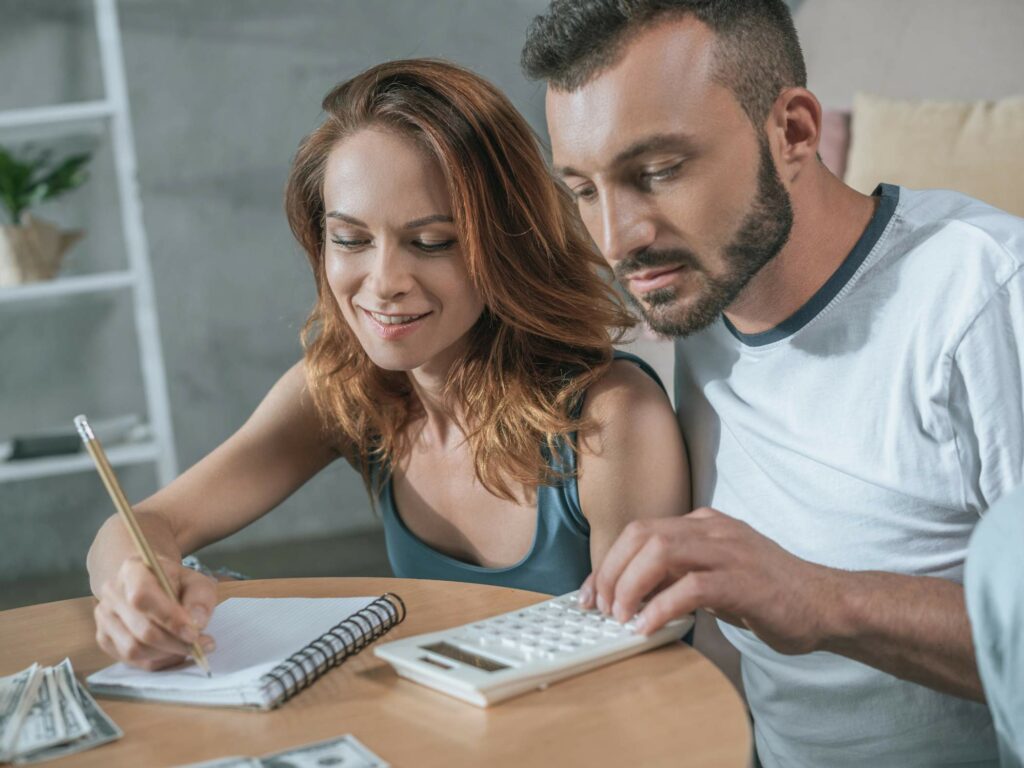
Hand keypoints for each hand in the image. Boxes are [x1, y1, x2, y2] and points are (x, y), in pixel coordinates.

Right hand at [94, 555, 216, 669]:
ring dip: (166, 654)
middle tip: (201, 646)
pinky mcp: (104, 639)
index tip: (194, 632)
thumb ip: (200, 598)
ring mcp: (104, 618)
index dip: (169, 618)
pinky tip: (173, 652)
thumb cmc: (175, 583)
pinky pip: (131, 661)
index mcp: (132, 570)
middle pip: (140, 629)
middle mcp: (111, 593)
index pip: (143, 596)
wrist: (151, 584)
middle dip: (174, 643)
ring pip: (133, 649)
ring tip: (189, 648)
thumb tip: (197, 623)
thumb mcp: (196, 582)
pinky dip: (157, 661)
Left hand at [580, 507, 843, 653]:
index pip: (641, 531)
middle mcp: (713, 529)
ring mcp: (729, 550)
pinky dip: (660, 607)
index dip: (608, 562)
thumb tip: (632, 594)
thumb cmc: (770, 594)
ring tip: (620, 617)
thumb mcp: (716, 574)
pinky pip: (690, 587)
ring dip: (630, 585)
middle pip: (642, 535)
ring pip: (660, 551)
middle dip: (611, 572)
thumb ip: (679, 576)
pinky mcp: (743, 580)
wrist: (826, 604)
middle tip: (601, 608)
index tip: (591, 593)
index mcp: (704, 524)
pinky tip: (647, 627)